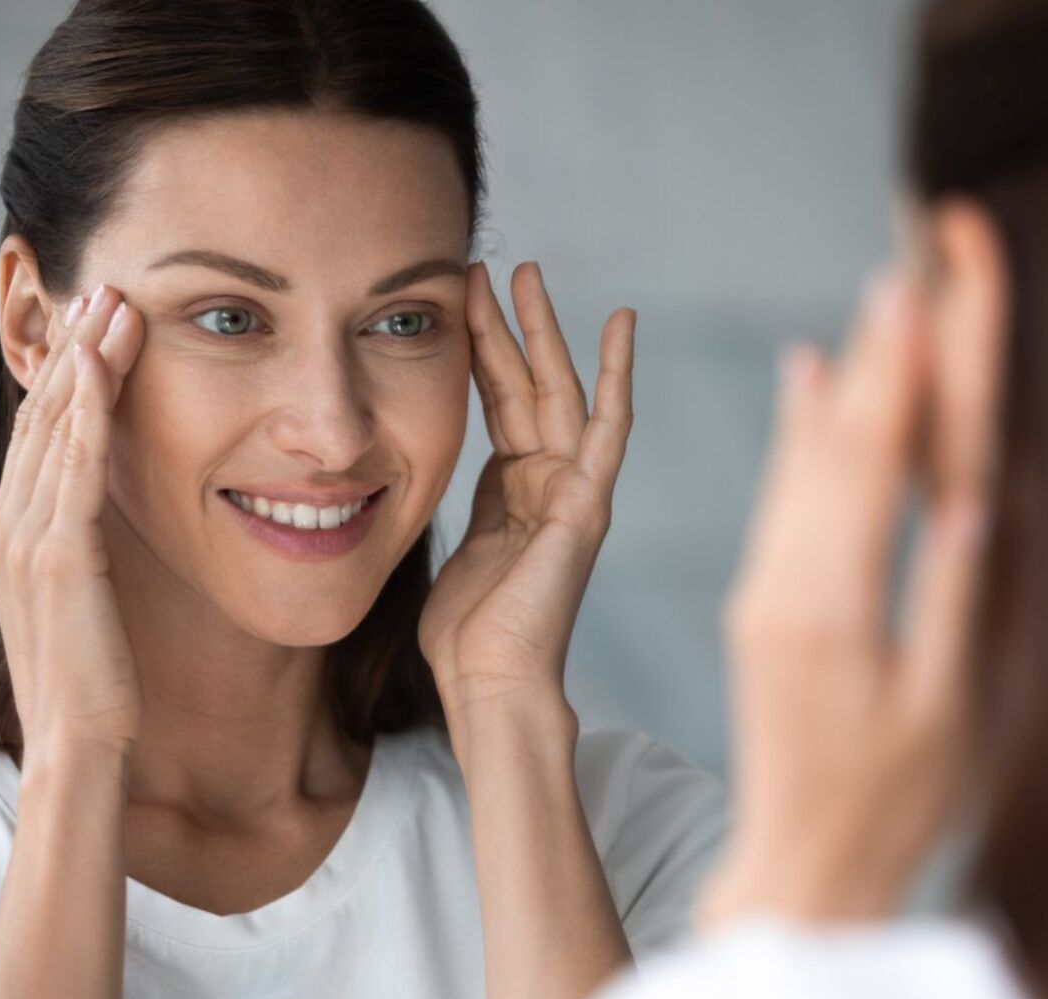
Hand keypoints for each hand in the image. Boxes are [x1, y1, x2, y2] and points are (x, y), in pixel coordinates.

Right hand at [0, 284, 147, 755]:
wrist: (80, 748)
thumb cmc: (95, 681)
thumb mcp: (88, 597)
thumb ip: (86, 547)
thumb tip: (108, 509)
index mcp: (12, 536)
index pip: (40, 435)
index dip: (67, 374)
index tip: (97, 320)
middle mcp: (7, 529)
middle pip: (43, 418)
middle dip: (75, 348)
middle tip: (106, 286)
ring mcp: (25, 541)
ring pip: (57, 428)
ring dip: (87, 360)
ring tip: (114, 303)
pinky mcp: (59, 557)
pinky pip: (74, 467)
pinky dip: (86, 410)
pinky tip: (102, 365)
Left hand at [418, 261, 635, 718]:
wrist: (491, 684)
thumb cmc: (466, 637)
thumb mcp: (451, 549)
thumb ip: (457, 504)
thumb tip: (428, 472)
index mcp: (515, 492)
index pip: (499, 403)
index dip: (480, 351)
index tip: (459, 302)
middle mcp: (550, 483)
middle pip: (529, 385)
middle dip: (510, 325)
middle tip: (491, 266)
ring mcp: (574, 490)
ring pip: (559, 391)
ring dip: (543, 330)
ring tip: (526, 271)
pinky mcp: (588, 502)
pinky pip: (607, 426)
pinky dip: (616, 373)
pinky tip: (619, 323)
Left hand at [699, 268, 988, 924]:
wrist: (801, 869)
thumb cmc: (894, 805)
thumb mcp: (944, 711)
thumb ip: (955, 599)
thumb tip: (978, 493)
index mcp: (834, 608)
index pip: (876, 463)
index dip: (901, 373)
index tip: (920, 286)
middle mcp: (786, 585)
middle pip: (839, 444)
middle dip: (881, 348)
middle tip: (912, 256)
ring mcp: (767, 592)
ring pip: (806, 463)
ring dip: (846, 376)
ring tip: (881, 295)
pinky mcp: (764, 605)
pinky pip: (783, 500)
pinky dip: (802, 434)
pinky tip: (809, 376)